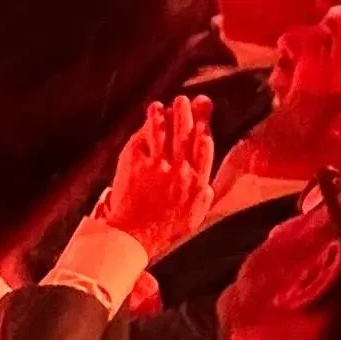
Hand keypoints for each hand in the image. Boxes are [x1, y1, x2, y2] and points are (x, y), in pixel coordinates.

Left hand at [101, 95, 214, 263]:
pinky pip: (145, 139)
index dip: (204, 124)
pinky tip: (149, 115)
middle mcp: (179, 172)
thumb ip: (203, 199)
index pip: (204, 147)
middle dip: (186, 112)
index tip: (204, 108)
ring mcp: (157, 168)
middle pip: (185, 134)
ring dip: (165, 114)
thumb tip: (209, 185)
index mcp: (196, 184)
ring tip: (162, 105)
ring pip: (165, 132)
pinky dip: (148, 124)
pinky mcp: (137, 166)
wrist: (132, 239)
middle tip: (183, 100)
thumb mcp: (192, 219)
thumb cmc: (163, 231)